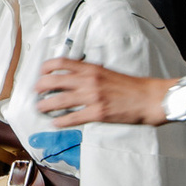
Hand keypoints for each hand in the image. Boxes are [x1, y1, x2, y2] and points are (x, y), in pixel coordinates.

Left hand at [32, 58, 168, 127]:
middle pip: (55, 81)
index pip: (61, 63)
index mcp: (91, 68)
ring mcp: (93, 97)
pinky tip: (55, 122)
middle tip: (36, 92)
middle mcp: (89, 80)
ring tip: (40, 108)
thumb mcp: (108, 72)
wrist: (149, 98)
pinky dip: (61, 120)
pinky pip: (73, 117)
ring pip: (60, 100)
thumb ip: (90, 73)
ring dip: (46, 105)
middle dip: (41, 87)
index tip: (41, 73)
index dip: (46, 67)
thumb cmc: (131, 86)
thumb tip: (74, 77)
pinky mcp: (98, 113)